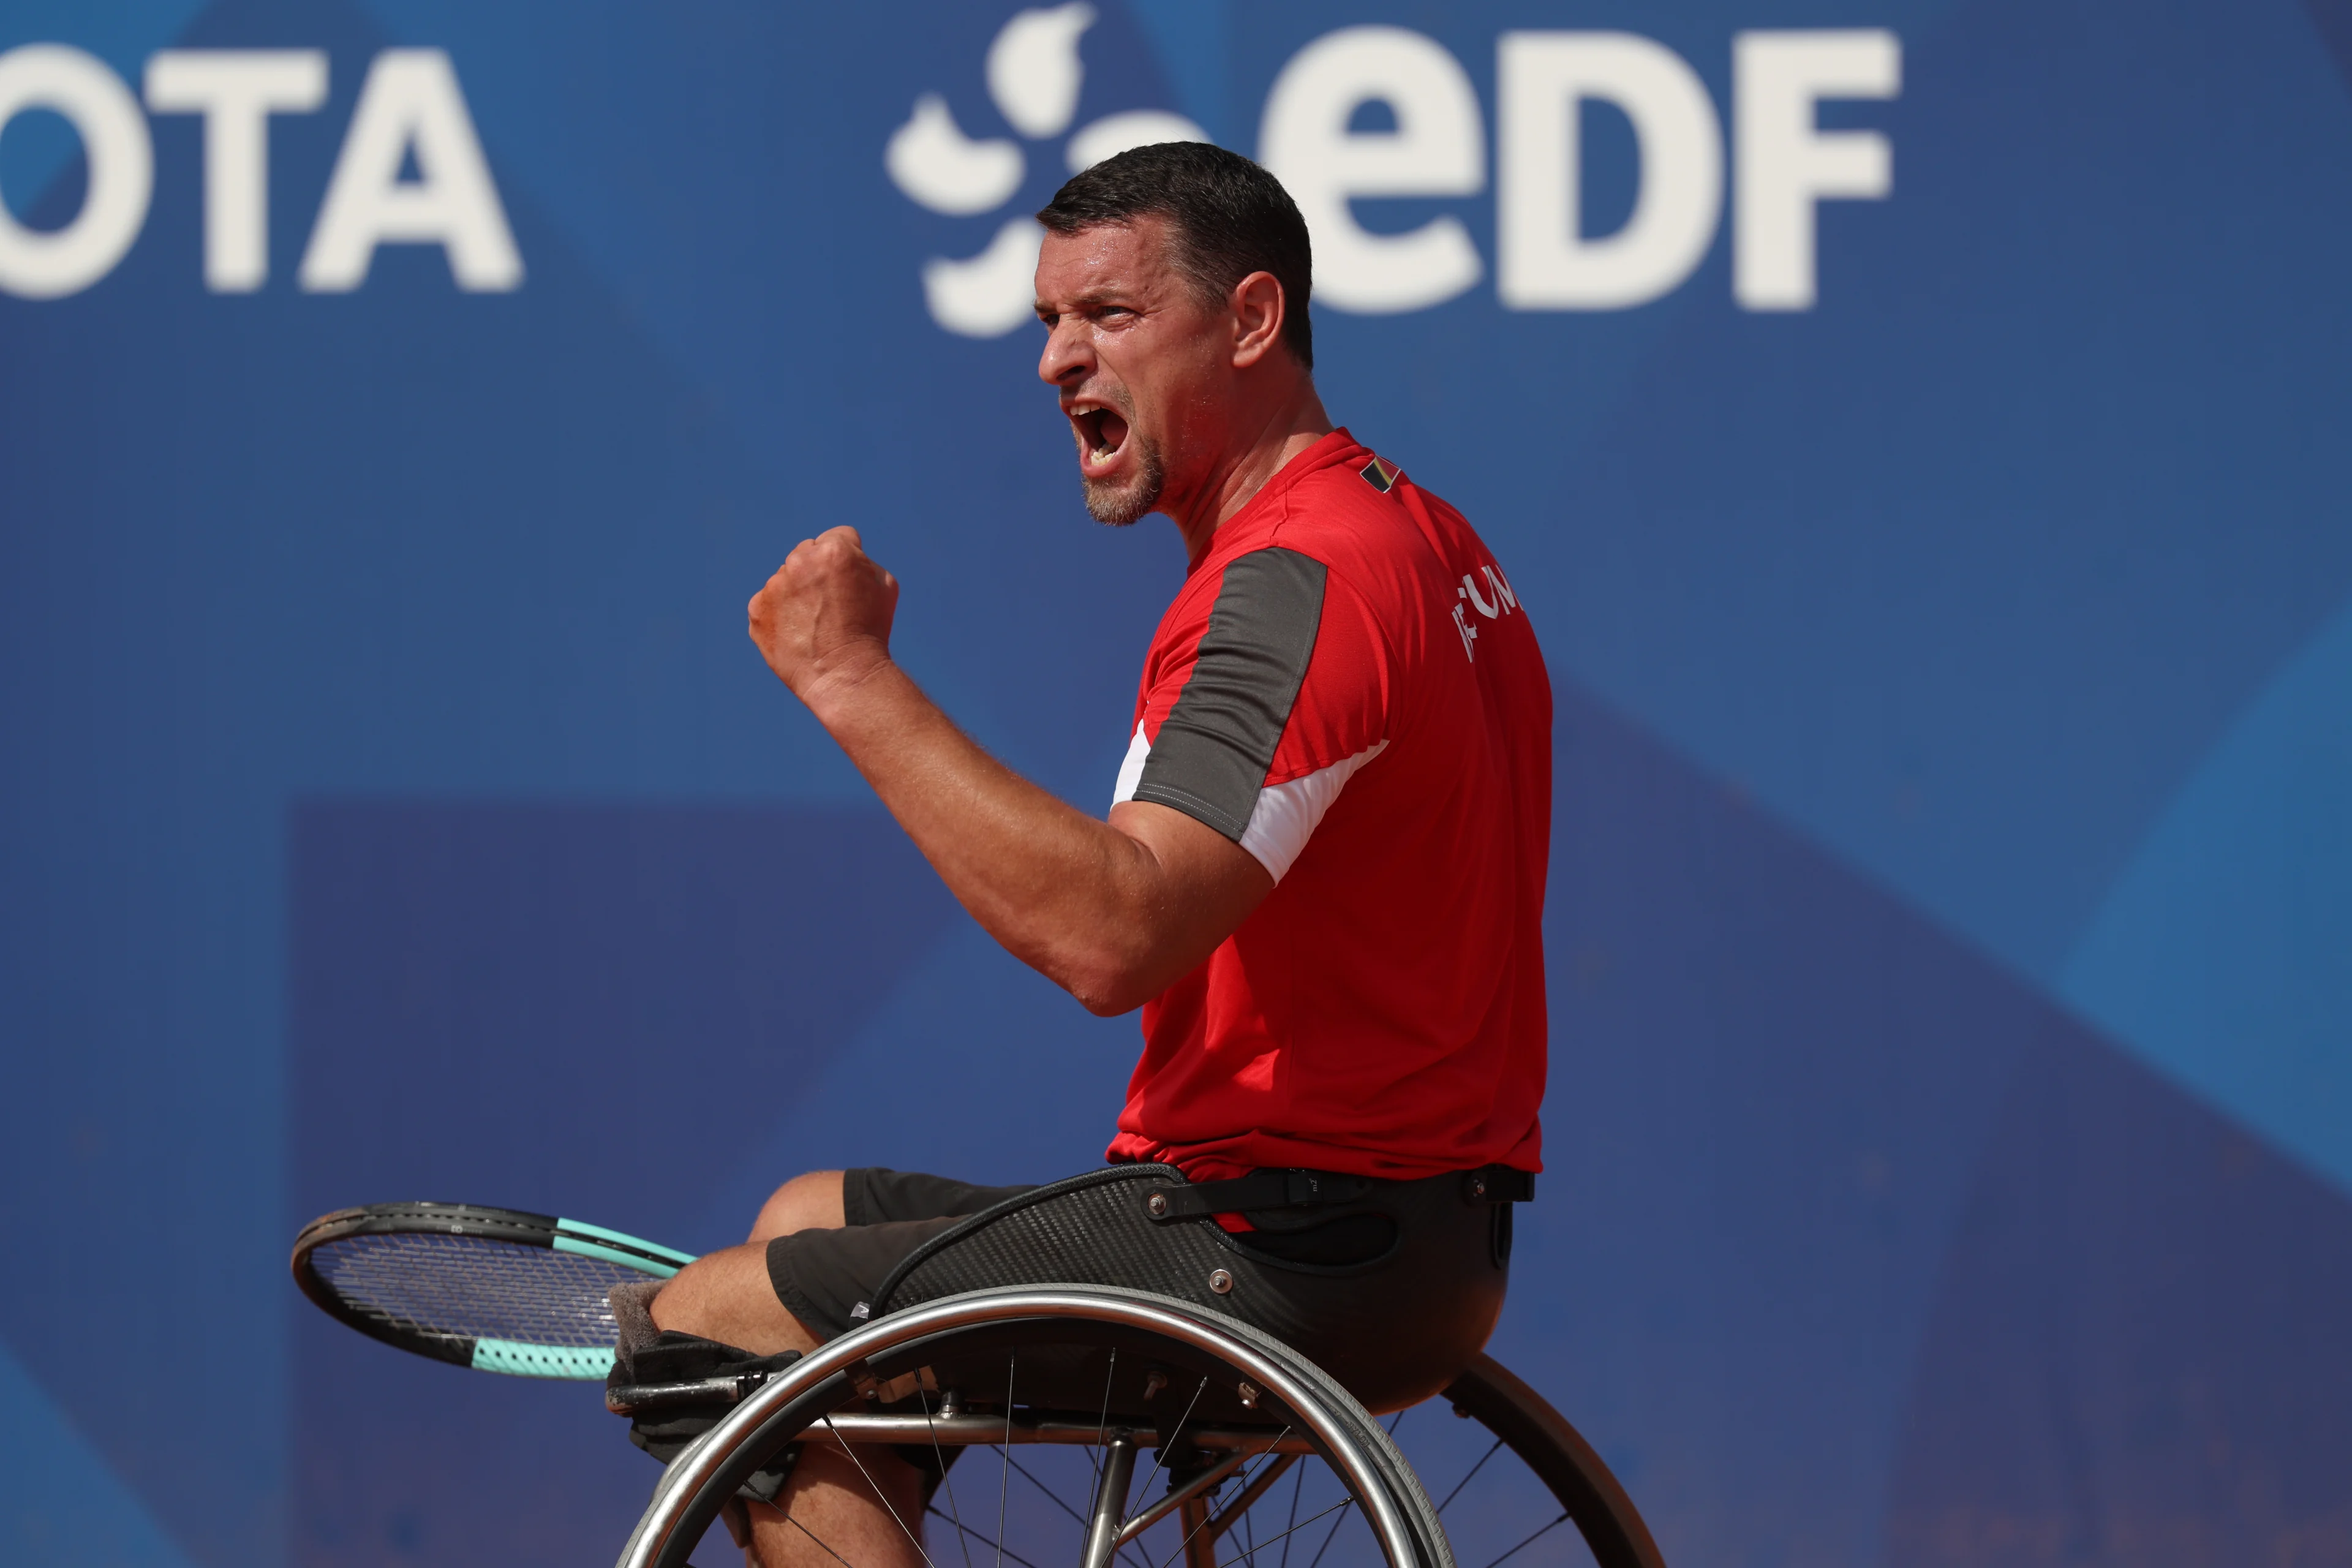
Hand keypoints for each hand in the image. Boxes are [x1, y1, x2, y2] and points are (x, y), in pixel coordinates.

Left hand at [747, 527, 900, 701]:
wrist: (844, 673)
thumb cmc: (871, 630)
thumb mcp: (886, 585)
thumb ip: (863, 560)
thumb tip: (848, 554)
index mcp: (834, 550)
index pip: (840, 536)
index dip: (850, 560)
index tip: (852, 582)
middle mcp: (800, 561)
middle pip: (809, 552)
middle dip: (819, 570)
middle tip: (833, 604)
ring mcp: (774, 585)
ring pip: (787, 578)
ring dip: (798, 592)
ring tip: (816, 624)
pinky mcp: (758, 609)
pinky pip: (769, 602)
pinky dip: (780, 615)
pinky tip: (798, 633)